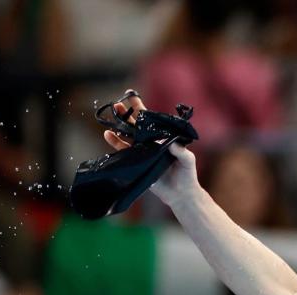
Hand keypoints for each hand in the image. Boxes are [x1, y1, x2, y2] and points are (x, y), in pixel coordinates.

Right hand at [101, 92, 198, 207]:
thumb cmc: (188, 176)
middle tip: (117, 104)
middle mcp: (152, 143)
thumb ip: (181, 152)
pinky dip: (116, 143)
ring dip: (119, 127)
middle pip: (137, 126)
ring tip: (111, 117)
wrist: (181, 195)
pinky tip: (108, 135)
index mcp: (163, 138)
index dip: (142, 110)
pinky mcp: (137, 163)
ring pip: (128, 137)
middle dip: (127, 114)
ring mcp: (144, 153)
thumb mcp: (188, 161)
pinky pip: (124, 151)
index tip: (133, 97)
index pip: (152, 121)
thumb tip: (170, 144)